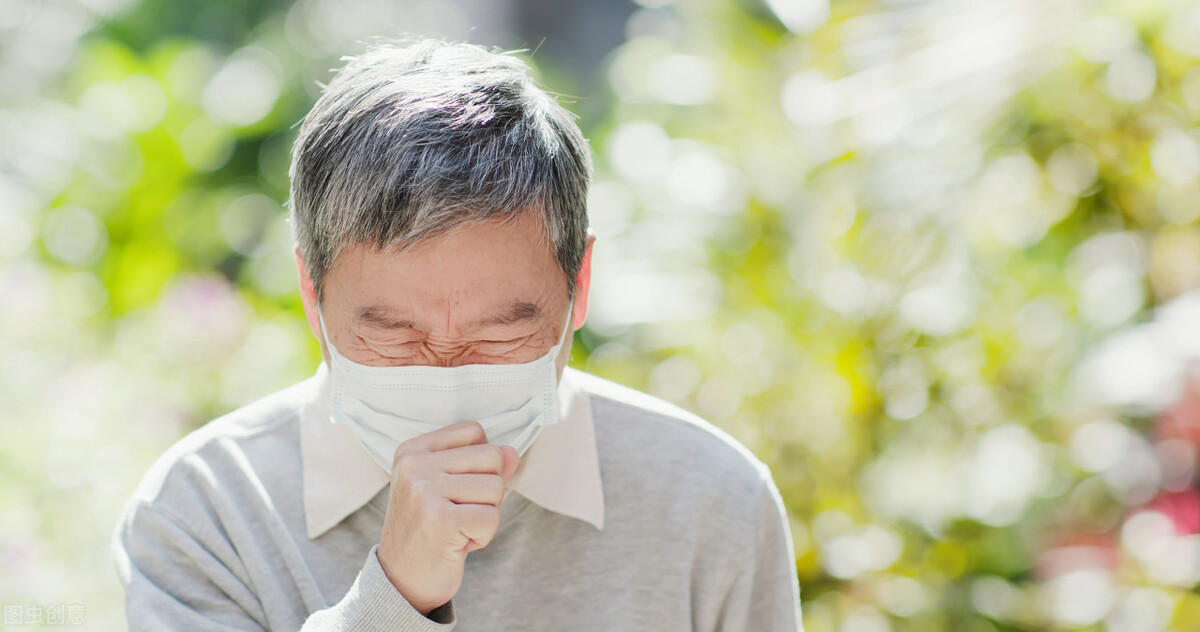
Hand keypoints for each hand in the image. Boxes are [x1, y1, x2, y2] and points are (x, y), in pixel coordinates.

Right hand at [376, 420, 519, 615]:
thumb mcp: (450, 489)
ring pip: (496, 487)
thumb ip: (481, 466)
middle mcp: (414, 465)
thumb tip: (513, 451)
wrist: (402, 581)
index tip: (456, 489)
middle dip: (488, 491)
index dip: (481, 462)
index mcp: (412, 450)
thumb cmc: (429, 531)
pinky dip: (483, 536)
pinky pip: (492, 517)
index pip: (474, 431)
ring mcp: (424, 491)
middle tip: (460, 513)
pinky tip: (458, 544)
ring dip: (486, 515)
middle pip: (492, 456)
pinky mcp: (441, 519)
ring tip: (457, 528)